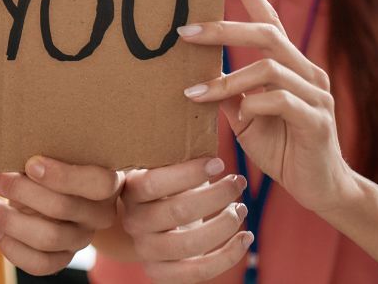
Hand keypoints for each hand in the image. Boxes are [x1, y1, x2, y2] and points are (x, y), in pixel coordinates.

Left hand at [0, 156, 122, 274]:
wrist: (52, 195)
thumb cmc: (51, 166)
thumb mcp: (53, 155)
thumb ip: (41, 155)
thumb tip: (7, 153)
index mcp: (106, 183)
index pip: (99, 182)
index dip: (63, 175)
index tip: (31, 163)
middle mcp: (99, 214)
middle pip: (63, 207)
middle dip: (20, 190)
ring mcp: (82, 239)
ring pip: (49, 238)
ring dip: (9, 220)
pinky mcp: (63, 258)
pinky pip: (40, 264)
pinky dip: (13, 248)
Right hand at [120, 157, 250, 282]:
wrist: (152, 225)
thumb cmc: (168, 188)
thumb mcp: (164, 168)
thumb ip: (177, 152)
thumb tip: (207, 110)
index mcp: (131, 191)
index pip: (154, 183)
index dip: (190, 173)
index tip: (219, 162)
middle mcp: (134, 222)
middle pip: (176, 212)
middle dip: (216, 196)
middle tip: (239, 181)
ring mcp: (146, 250)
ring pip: (188, 244)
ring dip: (224, 225)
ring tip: (241, 209)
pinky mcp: (162, 273)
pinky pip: (197, 273)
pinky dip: (228, 256)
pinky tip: (246, 238)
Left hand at [179, 0, 353, 212]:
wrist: (319, 188)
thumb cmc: (281, 147)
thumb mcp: (244, 118)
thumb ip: (226, 93)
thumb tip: (193, 73)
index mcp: (288, 65)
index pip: (268, 18)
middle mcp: (305, 71)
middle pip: (266, 33)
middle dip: (222, 28)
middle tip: (182, 32)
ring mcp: (315, 94)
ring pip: (268, 67)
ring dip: (226, 79)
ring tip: (194, 93)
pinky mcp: (317, 120)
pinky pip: (281, 100)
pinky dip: (253, 104)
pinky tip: (240, 117)